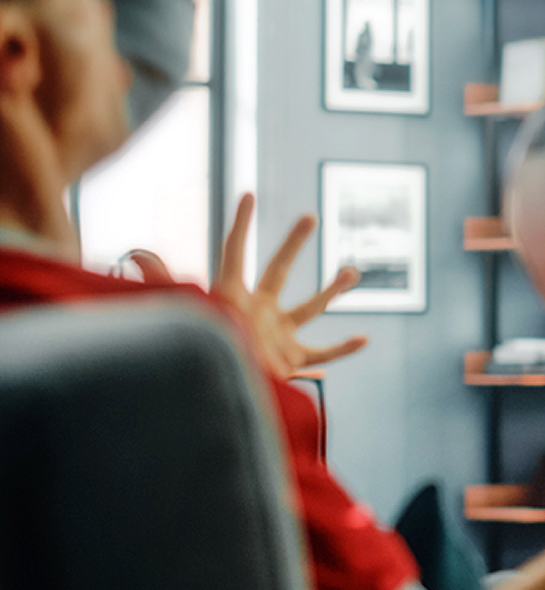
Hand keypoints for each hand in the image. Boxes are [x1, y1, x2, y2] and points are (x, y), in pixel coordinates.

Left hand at [133, 193, 367, 378]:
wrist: (221, 394)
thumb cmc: (202, 352)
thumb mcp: (185, 313)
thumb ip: (162, 283)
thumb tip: (136, 253)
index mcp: (231, 296)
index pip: (235, 252)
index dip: (240, 223)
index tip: (248, 195)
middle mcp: (258, 310)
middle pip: (279, 270)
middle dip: (293, 243)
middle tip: (309, 217)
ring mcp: (277, 334)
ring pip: (311, 307)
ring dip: (332, 290)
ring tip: (352, 272)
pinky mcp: (291, 361)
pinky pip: (323, 353)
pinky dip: (343, 349)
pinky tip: (364, 339)